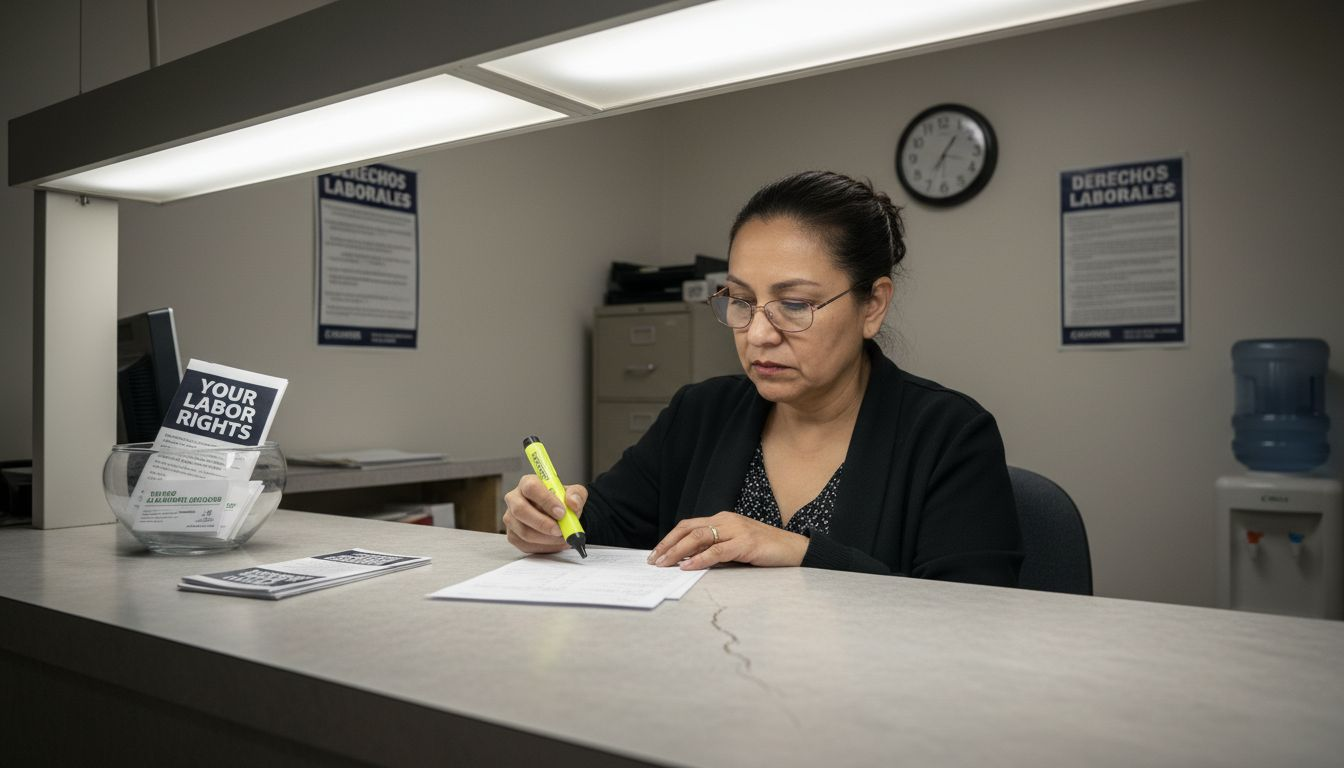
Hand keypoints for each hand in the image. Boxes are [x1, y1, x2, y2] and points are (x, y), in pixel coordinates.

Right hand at [502, 474, 587, 553]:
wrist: (558, 517)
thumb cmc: (561, 502)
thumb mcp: (575, 493)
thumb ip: (577, 495)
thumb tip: (572, 503)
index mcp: (527, 483)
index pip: (531, 487)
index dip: (546, 500)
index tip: (561, 512)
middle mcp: (514, 498)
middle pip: (520, 510)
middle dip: (542, 523)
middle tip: (560, 530)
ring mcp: (510, 517)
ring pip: (524, 531)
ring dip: (546, 538)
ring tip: (562, 538)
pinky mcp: (512, 534)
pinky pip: (525, 544)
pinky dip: (544, 547)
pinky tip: (556, 543)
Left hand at [647, 512, 807, 569]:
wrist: (794, 548)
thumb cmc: (764, 549)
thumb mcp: (735, 544)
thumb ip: (715, 547)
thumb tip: (688, 560)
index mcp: (722, 519)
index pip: (689, 525)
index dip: (670, 538)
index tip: (656, 553)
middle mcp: (727, 520)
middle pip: (689, 529)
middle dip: (668, 545)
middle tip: (654, 560)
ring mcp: (737, 530)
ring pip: (699, 538)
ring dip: (678, 552)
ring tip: (665, 564)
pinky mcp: (746, 543)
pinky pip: (717, 551)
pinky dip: (699, 559)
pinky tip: (687, 567)